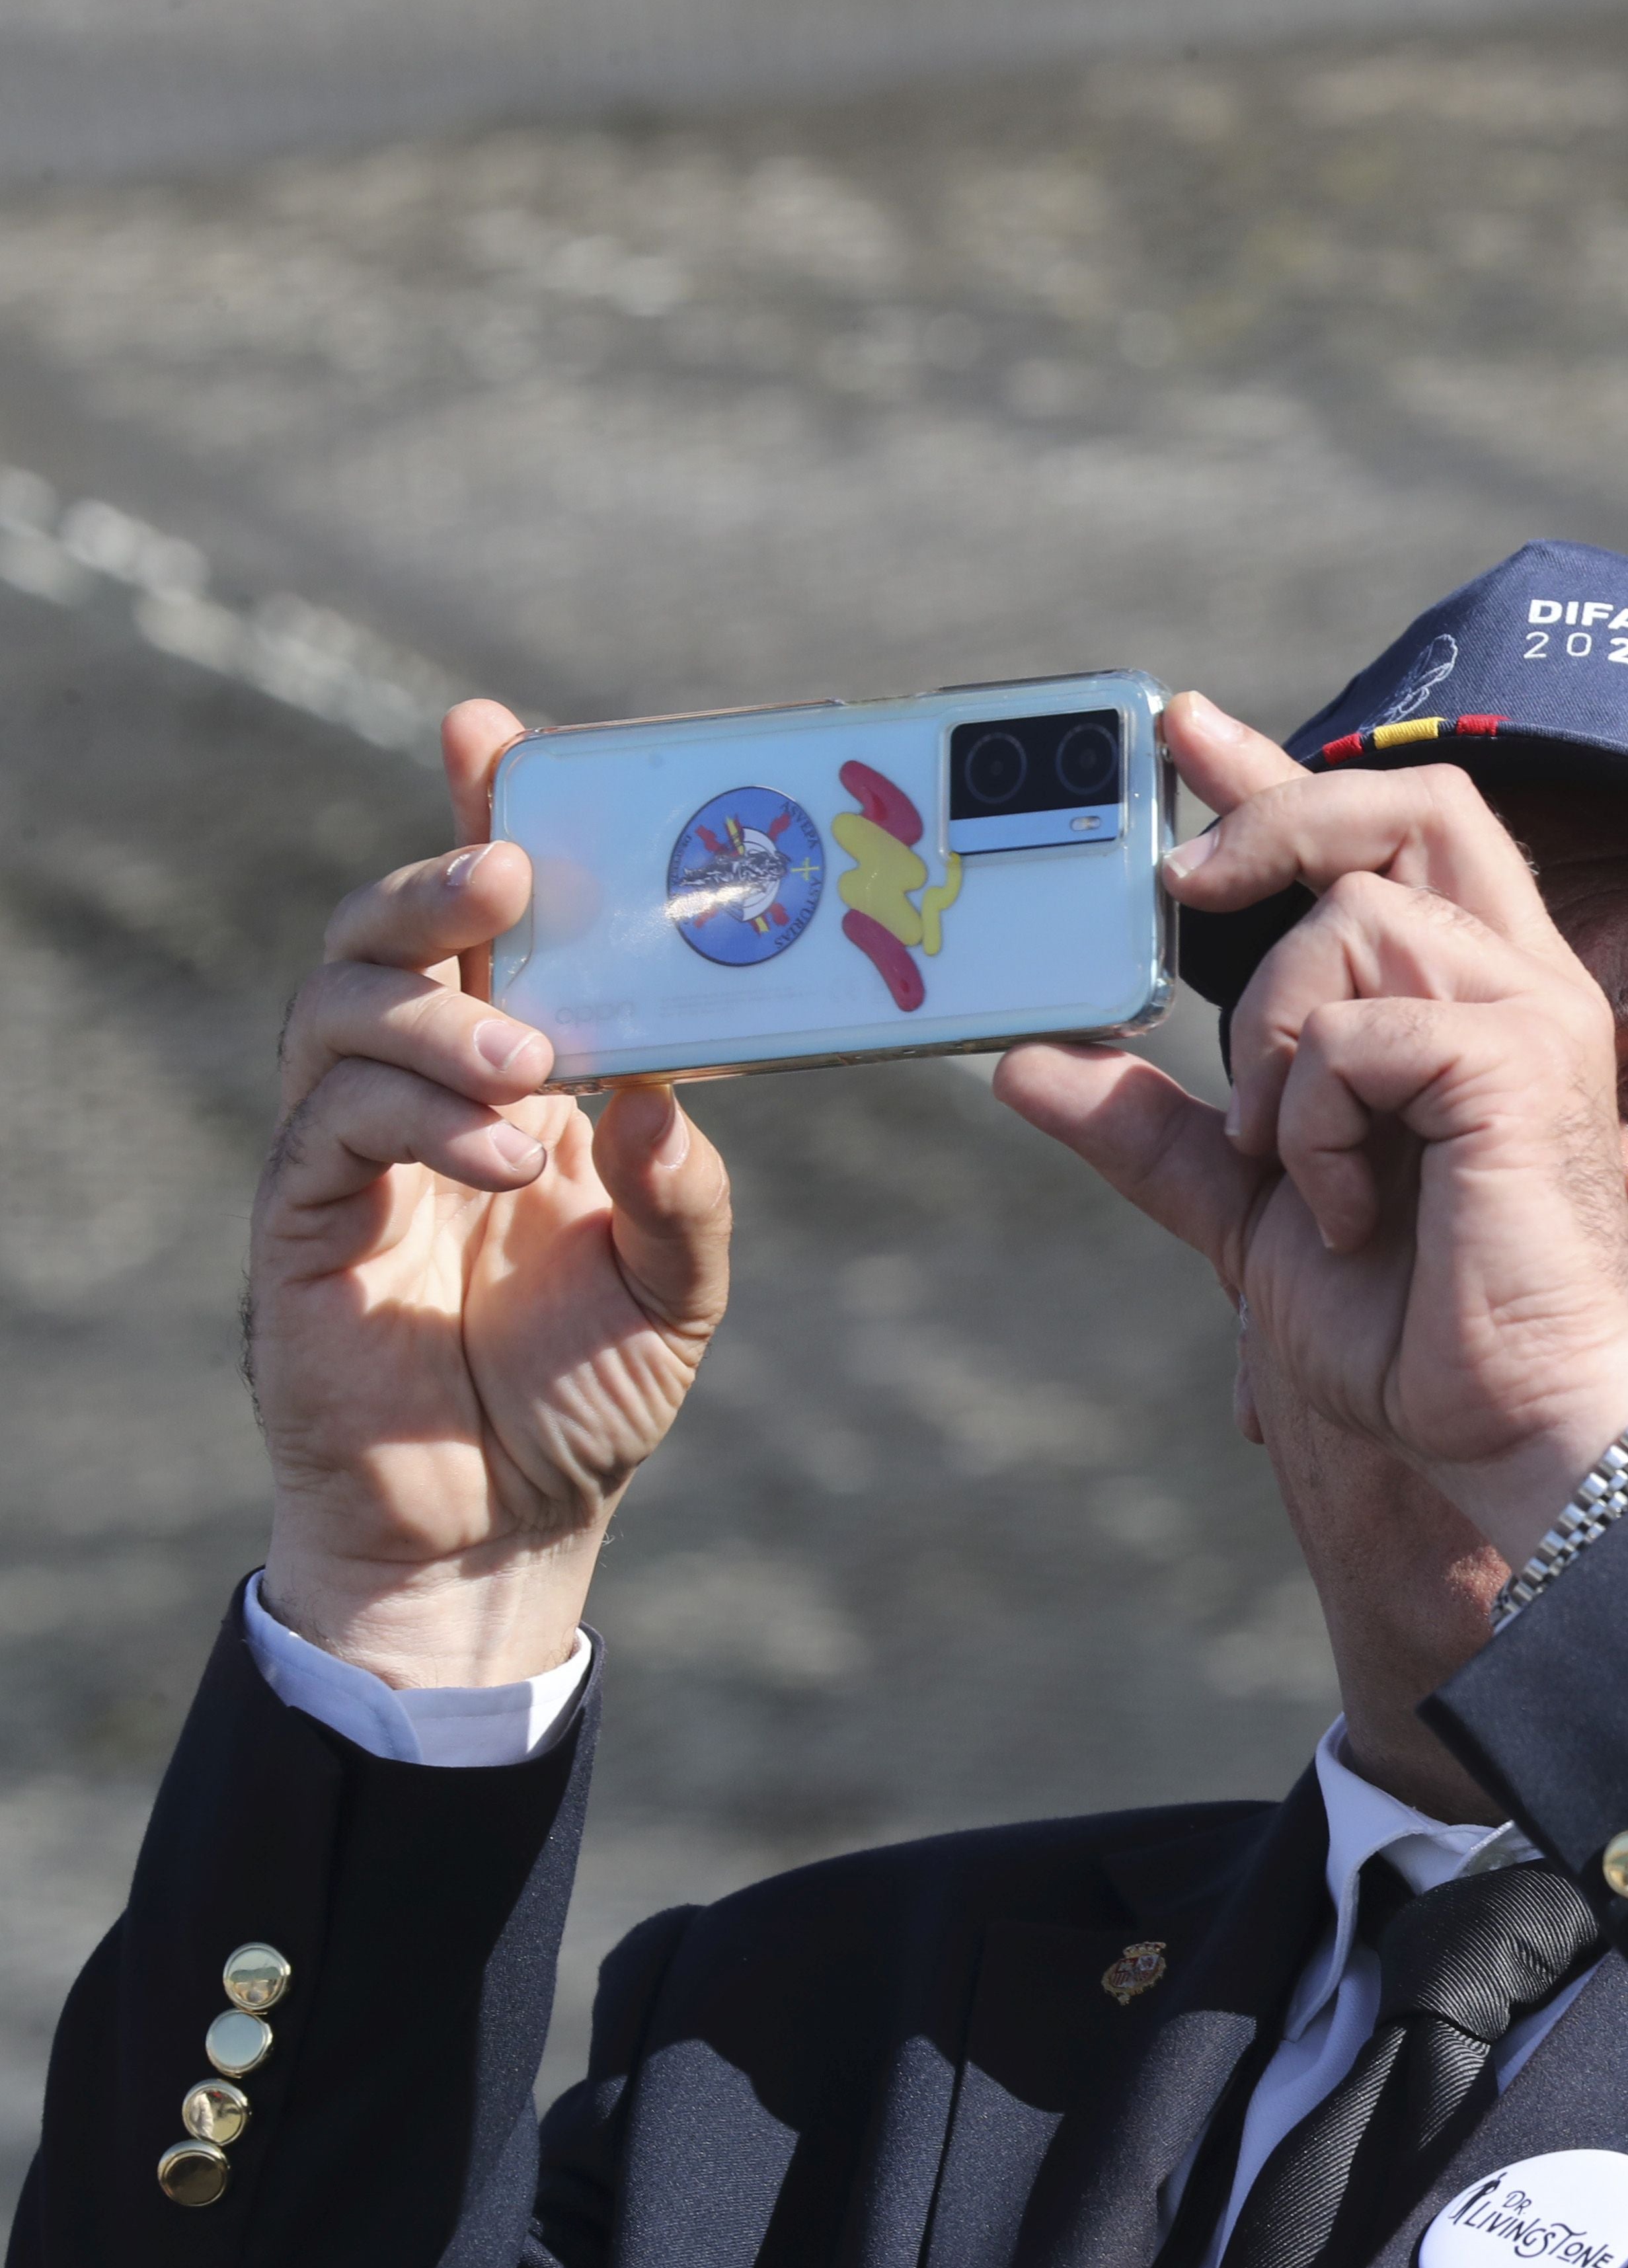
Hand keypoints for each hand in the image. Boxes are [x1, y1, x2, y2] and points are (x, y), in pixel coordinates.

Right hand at [251, 701, 733, 1685]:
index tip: (487, 736)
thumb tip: (663, 1091)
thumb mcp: (680, 1283)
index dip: (476, 823)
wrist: (500, 1531)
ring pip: (341, 1010)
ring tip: (531, 1064)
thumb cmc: (583, 1395)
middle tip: (507, 874)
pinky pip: (329, 1125)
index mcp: (513, 1079)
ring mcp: (347, 1154)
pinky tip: (504, 1152)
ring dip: (438, 1014)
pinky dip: (418, 1117)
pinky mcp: (301, 1224)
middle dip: (435, 880)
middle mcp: (421, 1095)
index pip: (482, 928)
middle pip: (387, 936)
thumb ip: (685, 1187)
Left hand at [997, 693, 1627, 1565]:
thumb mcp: (1248, 1209)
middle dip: (1282, 814)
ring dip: (1272, 1042)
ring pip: (1350, 923)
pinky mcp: (1519, 1063)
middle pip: (1410, 804)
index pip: (1382, 837)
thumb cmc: (1412, 1332)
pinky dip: (1311, 1118)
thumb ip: (1153, 1131)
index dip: (1278, 775)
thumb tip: (1027, 1063)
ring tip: (1286, 1159)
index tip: (1180, 731)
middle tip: (1180, 882)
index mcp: (1465, 1001)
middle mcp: (1518, 984)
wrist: (1505, 1429)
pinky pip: (1360, 1029)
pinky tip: (1338, 1208)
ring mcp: (1531, 1015)